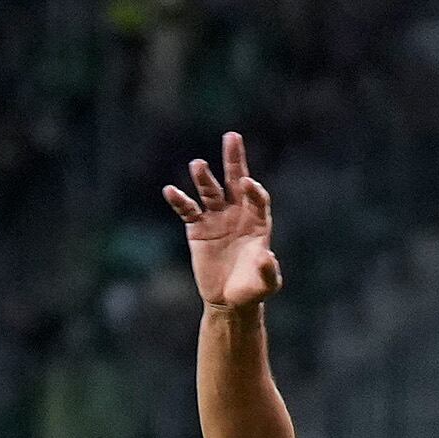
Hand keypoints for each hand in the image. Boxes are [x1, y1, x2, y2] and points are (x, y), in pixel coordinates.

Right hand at [165, 131, 282, 307]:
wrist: (229, 300)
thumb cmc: (252, 290)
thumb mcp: (265, 285)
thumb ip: (268, 271)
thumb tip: (267, 256)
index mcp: (257, 222)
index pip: (257, 199)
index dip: (254, 191)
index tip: (247, 185)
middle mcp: (237, 213)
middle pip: (235, 181)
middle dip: (234, 160)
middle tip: (232, 137)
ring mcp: (216, 217)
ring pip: (209, 191)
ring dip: (204, 177)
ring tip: (198, 164)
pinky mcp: (197, 227)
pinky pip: (187, 210)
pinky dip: (179, 200)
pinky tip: (170, 191)